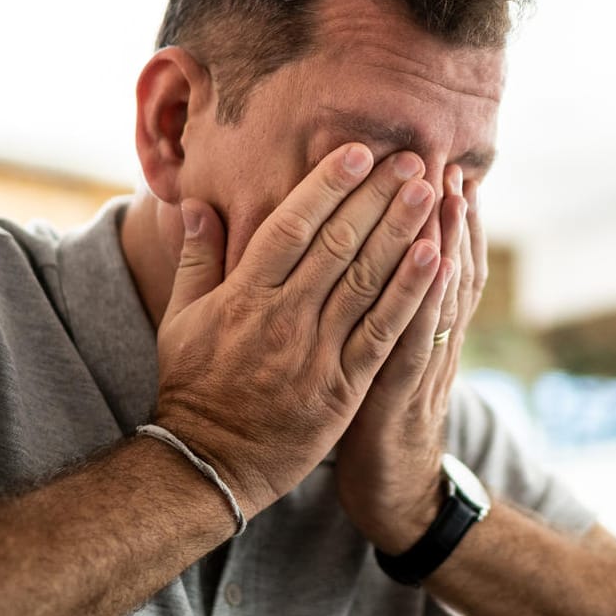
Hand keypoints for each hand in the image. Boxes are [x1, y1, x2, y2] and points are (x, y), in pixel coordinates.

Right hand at [153, 144, 442, 519]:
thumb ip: (196, 259)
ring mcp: (315, 354)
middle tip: (410, 159)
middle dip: (376, 198)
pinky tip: (435, 260)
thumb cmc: (193, 387)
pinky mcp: (342, 388)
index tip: (358, 152)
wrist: (210, 463)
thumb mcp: (181, 319)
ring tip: (428, 193)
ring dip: (400, 233)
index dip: (327, 186)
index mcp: (243, 296)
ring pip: (365, 282)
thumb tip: (197, 204)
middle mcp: (282, 318)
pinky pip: (382, 334)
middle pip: (337, 245)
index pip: (291, 227)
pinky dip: (410, 296)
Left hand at [337, 165, 485, 551]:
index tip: (442, 168)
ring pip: (439, 294)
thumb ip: (372, 313)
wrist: (393, 493)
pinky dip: (427, 297)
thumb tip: (362, 265)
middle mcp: (429, 341)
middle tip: (450, 160)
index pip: (435, 264)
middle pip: (445, 268)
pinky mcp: (400, 393)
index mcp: (417, 329)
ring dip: (446, 240)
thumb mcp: (374, 361)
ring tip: (448, 190)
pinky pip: (417, 338)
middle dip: (448, 214)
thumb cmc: (372, 422)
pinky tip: (435, 260)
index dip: (442, 220)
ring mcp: (420, 366)